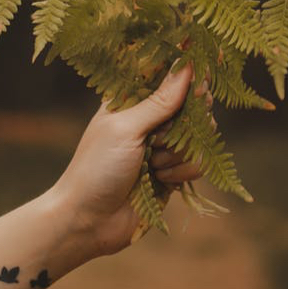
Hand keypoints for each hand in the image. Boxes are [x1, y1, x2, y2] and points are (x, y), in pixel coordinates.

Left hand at [51, 62, 207, 257]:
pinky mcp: (173, 171)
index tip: (200, 85)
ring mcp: (163, 146)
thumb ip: (159, 101)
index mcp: (132, 100)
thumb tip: (186, 66)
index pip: (168, 75)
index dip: (188, 77)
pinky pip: (198, 162)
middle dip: (188, 120)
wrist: (88, 222)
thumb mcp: (125, 129)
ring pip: (199, 134)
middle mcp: (150, 119)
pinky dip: (183, 171)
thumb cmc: (97, 168)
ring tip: (154, 164)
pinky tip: (162, 180)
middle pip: (192, 104)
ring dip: (179, 151)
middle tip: (167, 133)